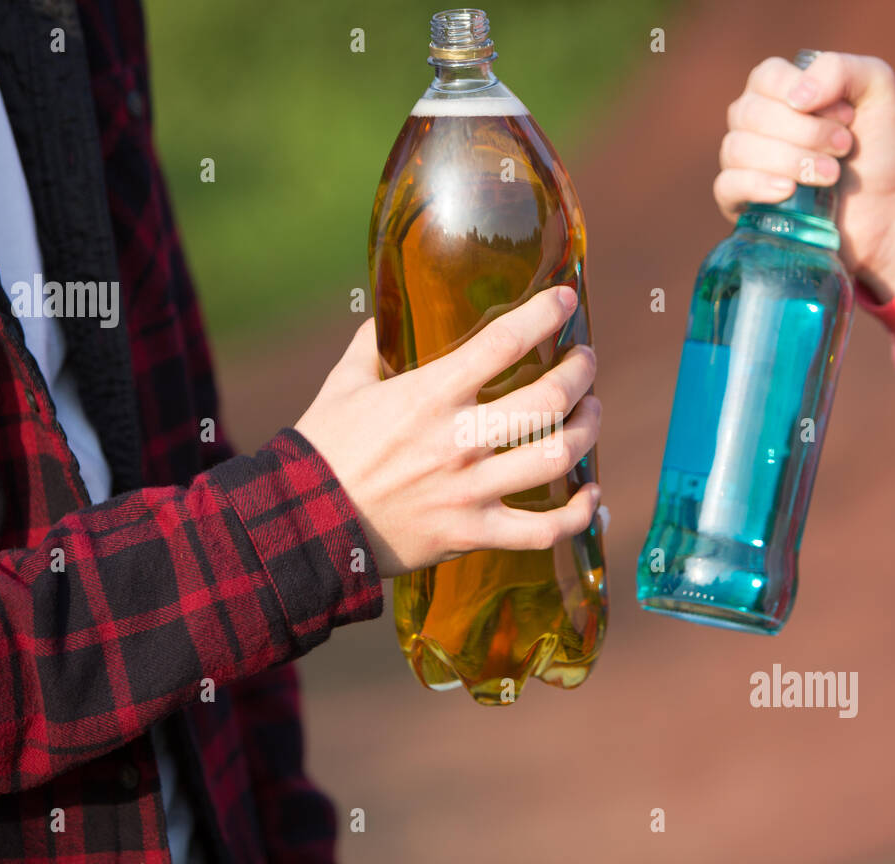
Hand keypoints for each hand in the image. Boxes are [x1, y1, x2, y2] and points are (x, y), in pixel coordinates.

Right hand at [295, 286, 601, 577]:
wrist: (304, 526)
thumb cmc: (323, 450)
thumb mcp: (342, 385)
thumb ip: (370, 346)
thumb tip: (383, 315)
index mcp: (429, 395)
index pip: (503, 342)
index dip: (545, 314)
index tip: (565, 299)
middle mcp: (458, 441)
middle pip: (547, 399)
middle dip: (579, 373)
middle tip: (583, 362)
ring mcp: (470, 490)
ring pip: (556, 457)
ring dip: (586, 429)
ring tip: (589, 412)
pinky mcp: (473, 533)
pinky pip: (545, 529)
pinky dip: (578, 513)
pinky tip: (590, 493)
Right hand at [714, 52, 894, 302]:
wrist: (889, 206)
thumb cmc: (880, 145)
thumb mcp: (877, 88)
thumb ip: (840, 69)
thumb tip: (795, 98)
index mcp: (779, 90)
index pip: (766, 77)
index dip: (802, 93)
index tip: (846, 115)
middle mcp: (754, 123)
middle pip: (751, 113)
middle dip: (805, 132)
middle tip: (844, 146)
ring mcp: (744, 163)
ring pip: (738, 149)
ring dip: (791, 160)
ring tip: (831, 175)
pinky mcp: (741, 201)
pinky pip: (726, 186)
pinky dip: (756, 185)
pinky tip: (787, 191)